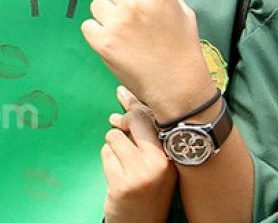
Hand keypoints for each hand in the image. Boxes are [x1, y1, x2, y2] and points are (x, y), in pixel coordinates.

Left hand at [82, 0, 215, 121]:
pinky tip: (111, 43)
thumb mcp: (184, 12)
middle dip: (117, 1)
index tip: (139, 9)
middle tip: (128, 21)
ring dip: (105, 16)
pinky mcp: (104, 41)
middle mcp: (135, 3)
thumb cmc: (183, 51)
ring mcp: (118, 22)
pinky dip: (96, 34)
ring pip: (97, 4)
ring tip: (121, 33)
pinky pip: (88, 26)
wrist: (178, 86)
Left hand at [103, 86, 176, 222]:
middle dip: (121, 124)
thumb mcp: (156, 160)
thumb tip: (123, 93)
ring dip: (113, 146)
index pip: (153, 118)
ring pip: (114, 136)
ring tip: (123, 162)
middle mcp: (159, 163)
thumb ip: (144, 131)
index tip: (122, 91)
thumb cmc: (148, 186)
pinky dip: (107, 159)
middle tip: (118, 128)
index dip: (135, 103)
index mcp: (172, 155)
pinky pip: (105, 153)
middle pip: (132, 121)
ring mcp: (140, 174)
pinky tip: (117, 173)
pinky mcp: (122, 184)